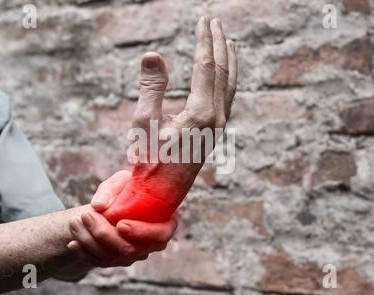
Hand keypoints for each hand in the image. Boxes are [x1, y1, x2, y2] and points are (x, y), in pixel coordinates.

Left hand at [67, 170, 176, 266]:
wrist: (118, 198)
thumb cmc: (127, 186)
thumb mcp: (122, 179)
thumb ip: (112, 189)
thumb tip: (98, 206)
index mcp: (164, 223)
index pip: (160, 235)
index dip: (141, 232)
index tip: (120, 223)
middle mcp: (150, 243)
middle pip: (130, 249)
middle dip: (104, 234)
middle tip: (85, 215)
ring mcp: (134, 254)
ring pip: (112, 258)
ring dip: (89, 242)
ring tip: (74, 222)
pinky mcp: (117, 259)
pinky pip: (101, 262)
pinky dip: (84, 253)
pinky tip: (72, 242)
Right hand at [101, 16, 237, 223]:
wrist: (159, 196)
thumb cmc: (148, 162)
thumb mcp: (144, 123)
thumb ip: (151, 88)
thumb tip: (153, 54)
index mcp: (201, 114)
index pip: (206, 66)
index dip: (204, 40)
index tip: (203, 18)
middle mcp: (217, 119)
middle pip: (223, 72)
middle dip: (220, 44)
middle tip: (215, 21)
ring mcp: (219, 127)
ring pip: (230, 85)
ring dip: (229, 60)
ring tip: (228, 40)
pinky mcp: (216, 133)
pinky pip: (227, 98)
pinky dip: (228, 79)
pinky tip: (223, 74)